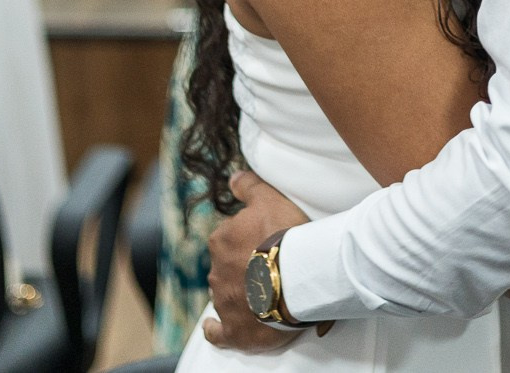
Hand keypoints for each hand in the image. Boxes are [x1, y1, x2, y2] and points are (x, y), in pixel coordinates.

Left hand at [204, 170, 313, 351]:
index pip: (230, 240)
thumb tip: (233, 177)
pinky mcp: (234, 330)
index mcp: (221, 241)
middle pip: (228, 268)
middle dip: (243, 267)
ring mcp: (223, 302)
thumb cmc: (284, 236)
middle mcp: (217, 271)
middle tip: (269, 268)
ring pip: (226, 295)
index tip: (264, 243)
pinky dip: (215, 330)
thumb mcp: (269, 199)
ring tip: (263, 294)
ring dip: (240, 294)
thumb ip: (249, 187)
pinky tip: (214, 328)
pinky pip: (217, 332)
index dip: (248, 241)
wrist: (295, 278)